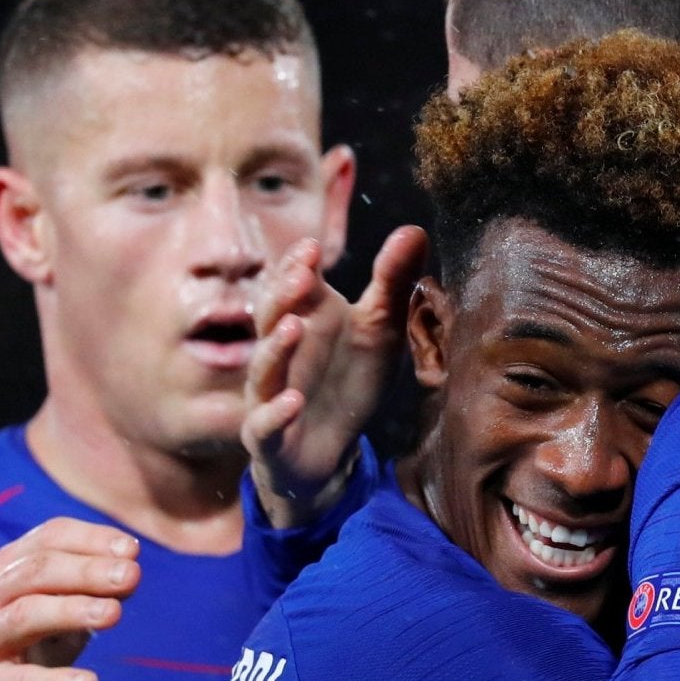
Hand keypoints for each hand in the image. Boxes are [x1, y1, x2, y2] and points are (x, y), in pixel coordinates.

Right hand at [0, 519, 140, 680]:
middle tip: (132, 575)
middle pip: (38, 571)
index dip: (91, 539)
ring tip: (114, 613)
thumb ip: (89, 593)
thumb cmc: (26, 648)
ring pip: (26, 614)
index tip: (132, 550)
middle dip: (87, 570)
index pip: (49, 539)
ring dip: (70, 609)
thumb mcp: (58, 614)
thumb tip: (129, 575)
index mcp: (10, 569)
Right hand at [245, 226, 425, 527]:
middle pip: (270, 318)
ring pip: (264, 368)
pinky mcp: (269, 436)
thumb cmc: (350, 380)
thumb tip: (415, 228)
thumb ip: (393, 281)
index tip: (312, 249)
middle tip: (301, 276)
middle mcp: (280, 352)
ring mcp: (270, 394)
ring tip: (295, 328)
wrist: (331, 452)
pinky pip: (265, 423)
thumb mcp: (381, 329)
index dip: (295, 266)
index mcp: (304, 319)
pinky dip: (276, 413)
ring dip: (276, 348)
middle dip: (282, 296)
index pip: (290, 284)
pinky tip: (293, 401)